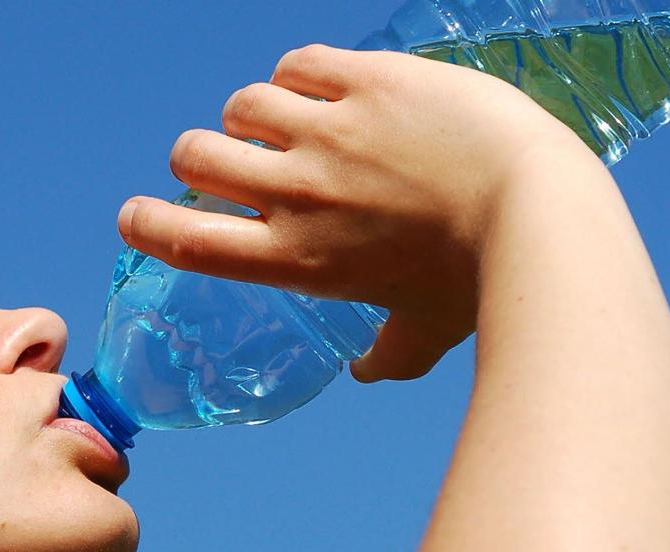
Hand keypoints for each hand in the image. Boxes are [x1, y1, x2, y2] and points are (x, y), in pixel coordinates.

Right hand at [117, 43, 591, 381]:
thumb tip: (369, 372)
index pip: (188, 239)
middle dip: (196, 157)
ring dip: (252, 114)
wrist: (537, 210)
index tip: (132, 214)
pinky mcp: (366, 80)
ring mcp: (327, 130)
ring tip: (285, 121)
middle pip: (195, 157)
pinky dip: (300, 74)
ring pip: (243, 104)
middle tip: (225, 162)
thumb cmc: (480, 285)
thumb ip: (388, 356)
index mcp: (295, 258)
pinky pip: (299, 63)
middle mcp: (295, 193)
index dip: (145, 222)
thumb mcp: (424, 335)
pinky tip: (326, 86)